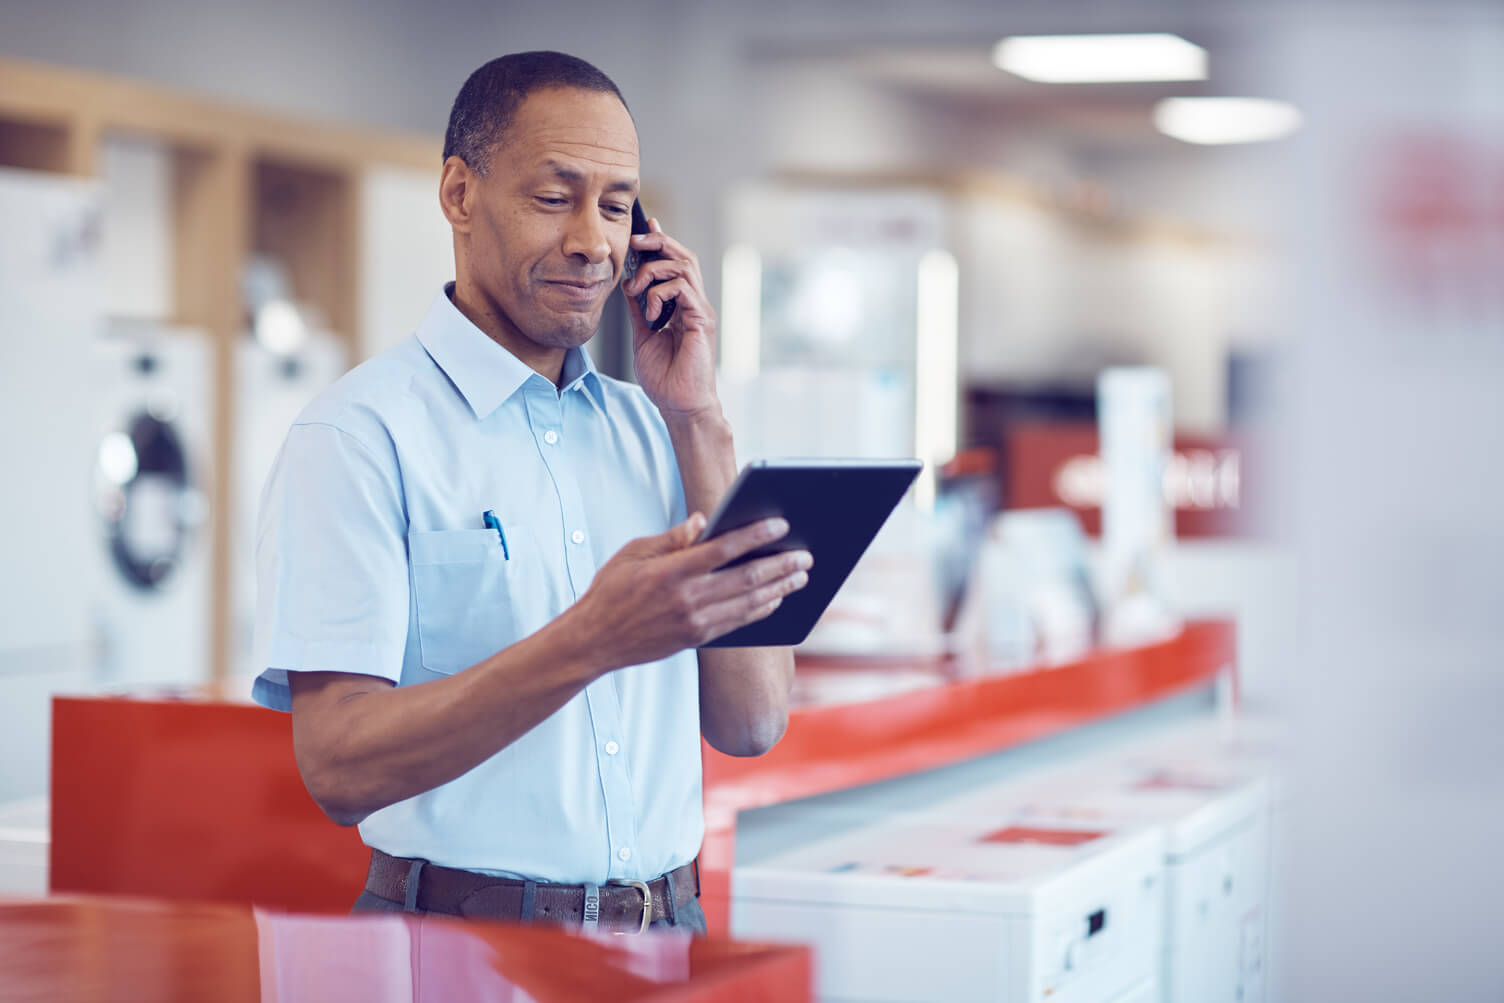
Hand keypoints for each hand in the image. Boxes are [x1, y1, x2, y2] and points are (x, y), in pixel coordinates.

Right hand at [572, 513, 812, 671]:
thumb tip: (703, 521)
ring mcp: (695, 622)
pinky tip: (777, 598)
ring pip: (749, 603)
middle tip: (806, 555)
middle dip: (780, 565)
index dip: (755, 535)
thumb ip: (672, 538)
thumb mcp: (633, 553)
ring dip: (779, 588)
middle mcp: (688, 599)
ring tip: (801, 576)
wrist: (595, 641)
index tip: (781, 525)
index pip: (724, 549)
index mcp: (672, 572)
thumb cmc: (611, 591)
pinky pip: (738, 623)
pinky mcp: (697, 639)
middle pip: (746, 578)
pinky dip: (761, 609)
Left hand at [621, 219, 718, 419]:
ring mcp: (700, 310)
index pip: (675, 263)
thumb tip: (627, 286)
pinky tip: (650, 312)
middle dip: (659, 242)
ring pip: (683, 266)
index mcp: (682, 305)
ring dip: (653, 270)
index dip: (662, 242)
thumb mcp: (643, 336)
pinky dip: (660, 294)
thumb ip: (638, 310)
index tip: (645, 227)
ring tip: (636, 289)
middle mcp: (695, 304)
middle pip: (684, 256)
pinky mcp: (702, 321)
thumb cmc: (665, 377)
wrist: (679, 404)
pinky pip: (682, 289)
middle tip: (636, 241)